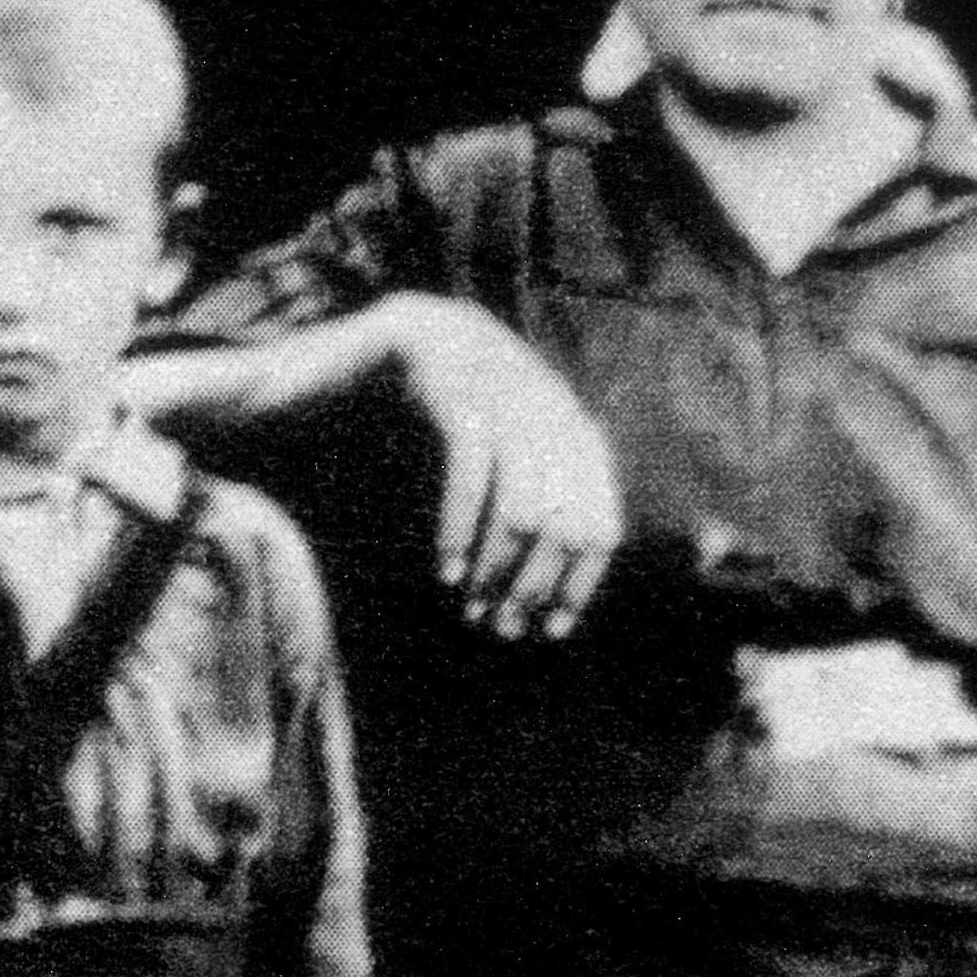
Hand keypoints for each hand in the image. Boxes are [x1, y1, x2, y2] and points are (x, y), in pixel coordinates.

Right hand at [385, 293, 623, 641]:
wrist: (375, 343)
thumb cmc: (428, 419)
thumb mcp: (490, 455)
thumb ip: (525, 501)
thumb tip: (549, 583)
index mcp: (570, 432)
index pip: (601, 526)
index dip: (580, 584)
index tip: (550, 632)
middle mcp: (549, 411)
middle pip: (567, 524)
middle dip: (536, 586)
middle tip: (500, 628)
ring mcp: (505, 399)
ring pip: (525, 506)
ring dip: (499, 568)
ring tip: (473, 609)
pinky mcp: (455, 389)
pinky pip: (474, 474)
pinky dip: (463, 529)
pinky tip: (447, 572)